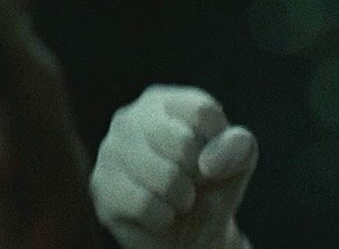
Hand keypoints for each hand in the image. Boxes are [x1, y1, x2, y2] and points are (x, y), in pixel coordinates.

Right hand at [91, 85, 258, 248]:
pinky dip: (164, 217)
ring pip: (164, 176)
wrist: (186, 235)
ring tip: (177, 199)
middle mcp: (130, 118)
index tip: (213, 159)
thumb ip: (237, 147)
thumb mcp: (237, 161)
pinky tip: (159, 215)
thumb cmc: (209, 187)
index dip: (218, 144)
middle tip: (193, 182)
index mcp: (163, 102)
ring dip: (183, 198)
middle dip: (199, 174)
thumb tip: (210, 161)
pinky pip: (145, 204)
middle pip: (182, 142)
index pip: (201, 111)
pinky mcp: (101, 188)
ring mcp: (109, 152)